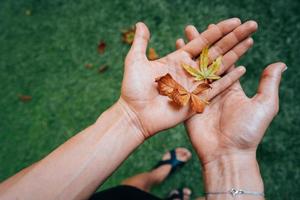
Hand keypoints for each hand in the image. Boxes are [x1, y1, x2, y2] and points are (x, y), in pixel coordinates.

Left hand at [120, 18, 256, 138]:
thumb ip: (141, 42)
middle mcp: (189, 71)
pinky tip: (242, 69)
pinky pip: (216, 88)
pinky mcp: (197, 100)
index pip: (203, 41)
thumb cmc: (133, 89)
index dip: (218, 31)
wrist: (135, 115)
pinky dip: (229, 79)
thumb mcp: (135, 61)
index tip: (233, 21)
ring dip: (235, 54)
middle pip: (216, 51)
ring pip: (219, 66)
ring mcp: (194, 85)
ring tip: (250, 41)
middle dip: (233, 38)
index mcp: (178, 59)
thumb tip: (140, 23)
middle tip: (251, 25)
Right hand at [182, 26, 285, 164]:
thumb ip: (268, 83)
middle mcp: (215, 88)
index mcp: (232, 86)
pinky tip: (174, 56)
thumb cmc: (248, 132)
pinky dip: (178, 69)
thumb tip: (280, 62)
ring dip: (188, 52)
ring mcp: (200, 95)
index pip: (227, 60)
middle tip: (195, 27)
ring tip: (183, 36)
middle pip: (207, 60)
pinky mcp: (187, 103)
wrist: (226, 154)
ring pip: (193, 69)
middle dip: (202, 43)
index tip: (219, 28)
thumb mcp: (264, 105)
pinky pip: (182, 83)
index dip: (224, 44)